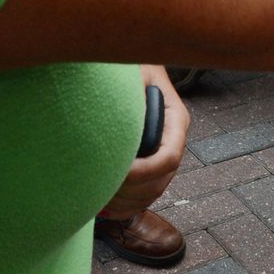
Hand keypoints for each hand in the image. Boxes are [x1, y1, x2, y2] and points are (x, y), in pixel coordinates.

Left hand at [101, 65, 189, 217]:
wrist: (128, 65)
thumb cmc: (128, 65)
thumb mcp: (132, 72)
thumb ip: (131, 93)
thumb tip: (118, 119)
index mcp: (175, 119)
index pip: (168, 157)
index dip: (143, 171)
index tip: (116, 172)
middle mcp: (172, 139)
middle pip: (161, 181)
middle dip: (131, 191)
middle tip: (99, 190)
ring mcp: (161, 152)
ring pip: (153, 191)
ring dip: (127, 201)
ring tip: (98, 198)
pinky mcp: (148, 161)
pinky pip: (145, 193)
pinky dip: (127, 206)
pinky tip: (106, 208)